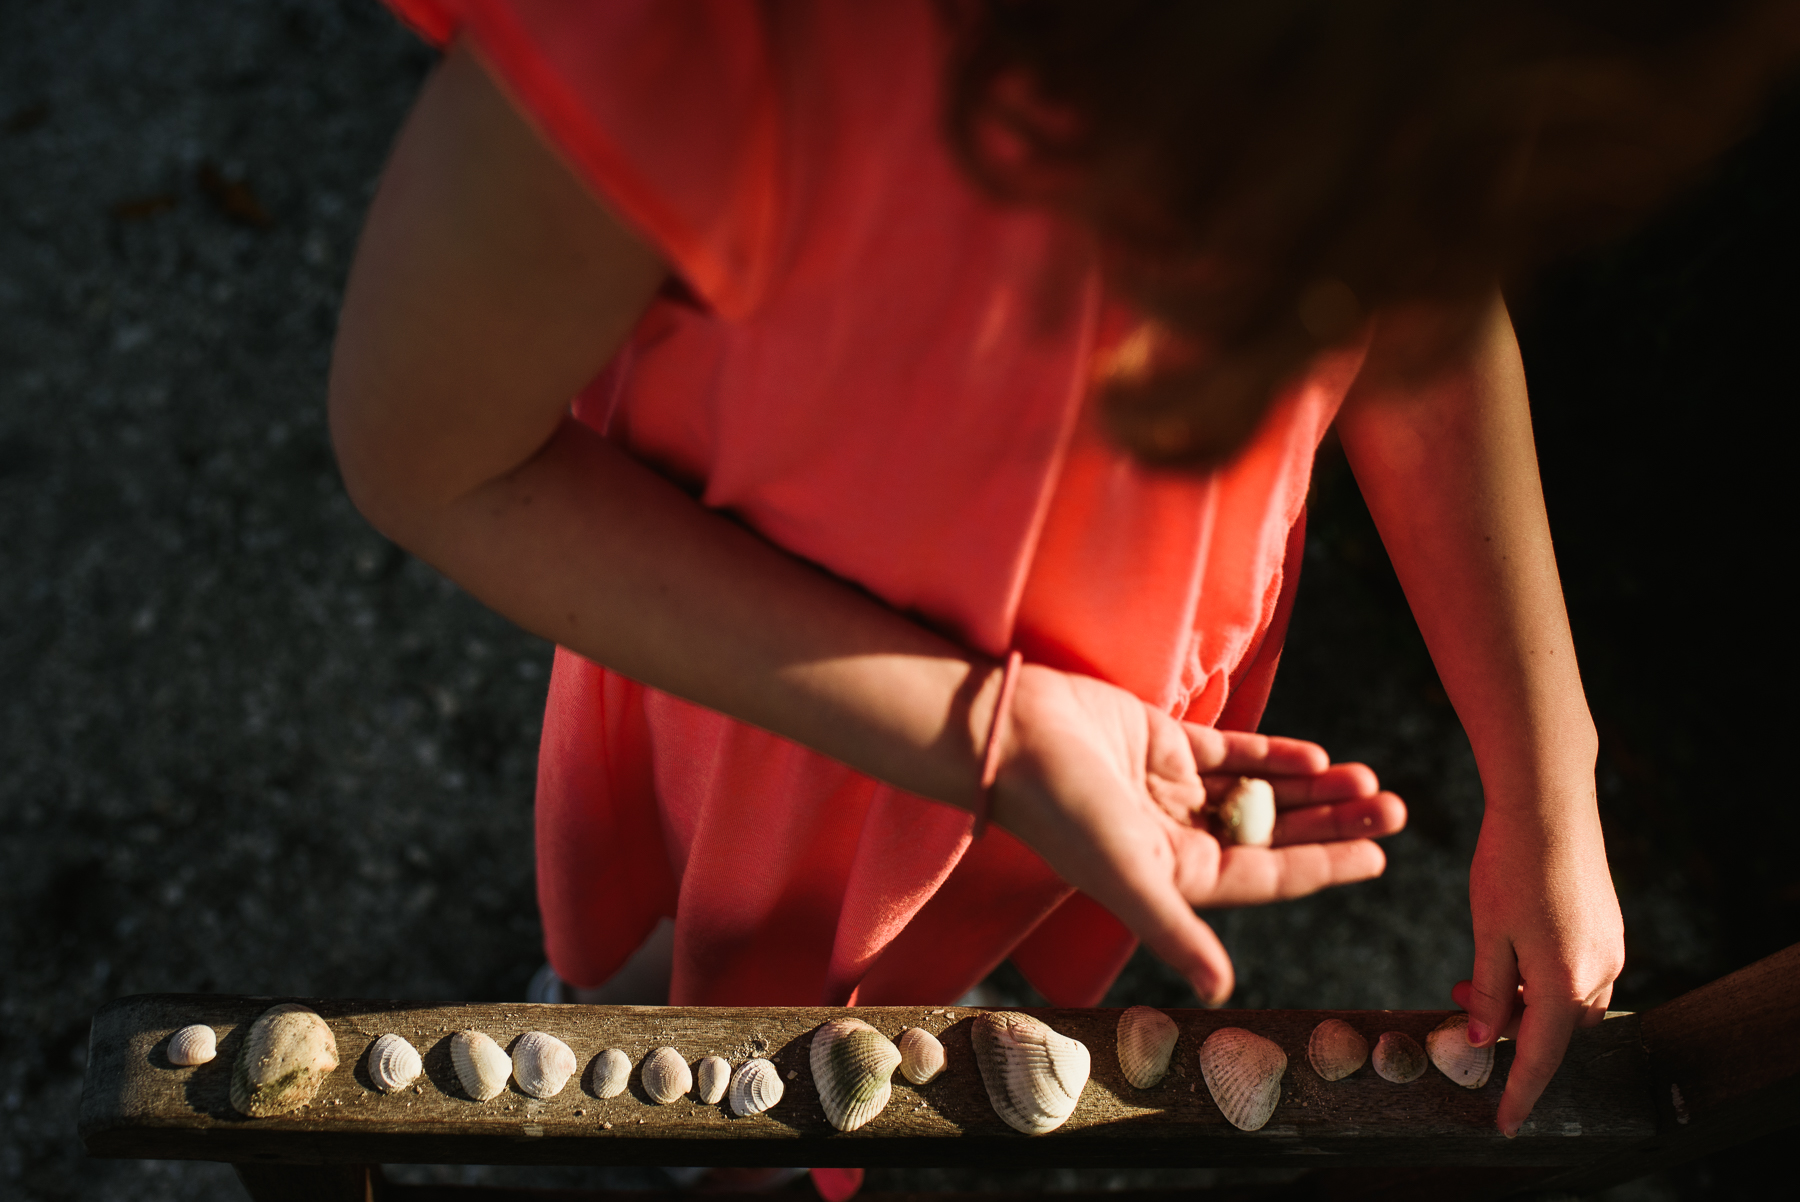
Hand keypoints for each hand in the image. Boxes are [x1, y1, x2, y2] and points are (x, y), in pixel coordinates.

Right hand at [989, 664, 1406, 1003]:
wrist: (1011, 734)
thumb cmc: (1063, 810)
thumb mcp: (1126, 875)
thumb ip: (1174, 931)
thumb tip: (1221, 992)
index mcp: (1174, 876)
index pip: (1266, 878)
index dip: (1324, 868)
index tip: (1379, 857)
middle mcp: (1177, 837)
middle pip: (1273, 836)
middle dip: (1333, 824)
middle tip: (1392, 807)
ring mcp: (1171, 789)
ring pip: (1260, 794)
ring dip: (1312, 789)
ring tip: (1365, 779)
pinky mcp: (1162, 742)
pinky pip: (1230, 753)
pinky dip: (1271, 755)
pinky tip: (1313, 755)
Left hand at [1451, 801, 1623, 1136]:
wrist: (1549, 805)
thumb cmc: (1510, 865)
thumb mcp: (1488, 932)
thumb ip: (1488, 992)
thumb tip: (1482, 1040)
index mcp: (1564, 980)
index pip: (1542, 1058)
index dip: (1520, 1094)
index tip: (1503, 1124)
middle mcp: (1599, 971)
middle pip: (1555, 1032)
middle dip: (1511, 1031)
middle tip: (1460, 1004)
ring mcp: (1609, 950)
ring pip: (1566, 1004)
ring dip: (1523, 1003)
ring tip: (1473, 977)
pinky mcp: (1607, 930)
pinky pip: (1576, 976)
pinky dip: (1541, 980)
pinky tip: (1509, 954)